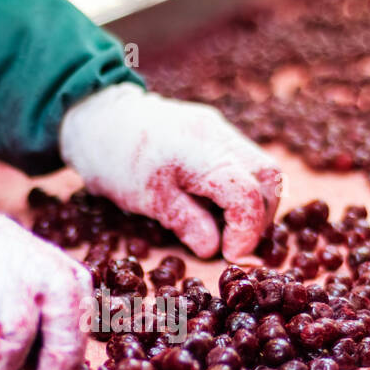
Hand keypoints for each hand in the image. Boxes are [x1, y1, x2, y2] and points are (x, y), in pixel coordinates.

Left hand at [60, 83, 281, 260]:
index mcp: (200, 154)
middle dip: (262, 216)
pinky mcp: (215, 129)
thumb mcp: (146, 200)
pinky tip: (220, 204)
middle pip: (269, 176)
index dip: (246, 231)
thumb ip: (185, 222)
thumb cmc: (116, 160)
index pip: (247, 195)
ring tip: (231, 226)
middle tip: (238, 242)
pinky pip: (245, 158)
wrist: (100, 116)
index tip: (230, 254)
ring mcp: (220, 128)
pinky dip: (244, 186)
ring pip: (263, 166)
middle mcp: (219, 135)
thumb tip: (214, 249)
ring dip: (257, 201)